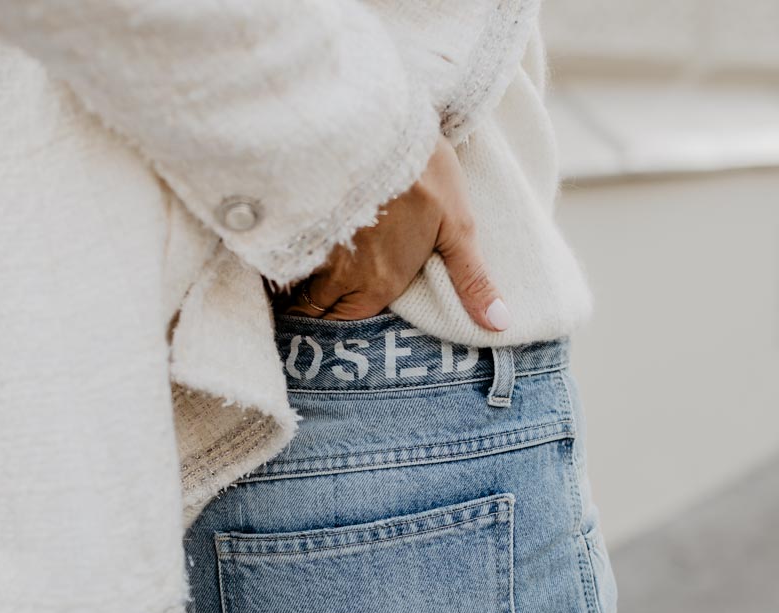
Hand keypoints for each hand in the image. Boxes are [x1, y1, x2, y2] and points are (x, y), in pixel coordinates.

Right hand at [276, 134, 510, 331]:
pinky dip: (281, 254)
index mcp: (379, 284)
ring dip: (292, 283)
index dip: (336, 322)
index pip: (344, 323)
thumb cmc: (423, 174)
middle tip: (313, 299)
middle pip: (310, 309)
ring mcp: (312, 247)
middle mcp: (340, 275)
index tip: (333, 314)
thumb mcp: (458, 227)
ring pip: (291, 283)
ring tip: (300, 272)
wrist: (380, 121)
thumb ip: (471, 280)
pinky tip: (287, 241)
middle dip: (309, 308)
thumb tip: (499, 325)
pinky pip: (279, 252)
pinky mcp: (293, 219)